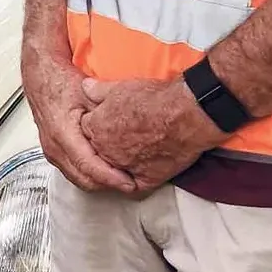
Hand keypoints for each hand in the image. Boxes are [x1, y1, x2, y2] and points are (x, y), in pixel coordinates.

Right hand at [22, 40, 138, 196]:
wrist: (41, 77)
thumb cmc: (61, 82)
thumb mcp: (89, 95)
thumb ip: (106, 114)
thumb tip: (130, 130)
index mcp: (62, 133)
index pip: (88, 166)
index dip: (110, 178)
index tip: (129, 184)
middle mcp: (54, 146)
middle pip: (83, 179)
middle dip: (108, 185)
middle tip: (131, 184)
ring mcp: (51, 151)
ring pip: (77, 178)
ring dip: (99, 182)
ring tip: (121, 179)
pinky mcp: (53, 152)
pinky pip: (72, 171)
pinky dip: (89, 174)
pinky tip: (104, 170)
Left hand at [79, 75, 225, 194]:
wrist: (185, 115)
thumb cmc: (156, 100)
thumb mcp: (121, 87)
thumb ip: (98, 90)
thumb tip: (86, 88)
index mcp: (97, 128)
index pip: (86, 130)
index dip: (98, 123)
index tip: (109, 121)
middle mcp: (106, 150)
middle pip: (99, 150)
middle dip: (107, 143)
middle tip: (124, 135)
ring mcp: (124, 166)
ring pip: (114, 168)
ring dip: (120, 161)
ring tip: (134, 150)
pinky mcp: (145, 179)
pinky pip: (134, 184)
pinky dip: (136, 178)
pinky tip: (142, 169)